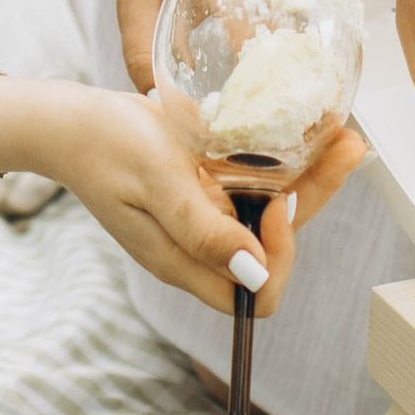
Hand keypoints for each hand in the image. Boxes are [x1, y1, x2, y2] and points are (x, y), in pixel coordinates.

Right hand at [25, 81, 361, 316]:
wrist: (68, 121)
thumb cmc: (106, 147)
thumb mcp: (157, 182)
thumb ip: (201, 229)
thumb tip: (255, 271)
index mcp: (185, 260)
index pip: (257, 293)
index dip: (279, 257)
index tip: (276, 204)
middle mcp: (201, 247)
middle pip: (272, 248)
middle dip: (313, 201)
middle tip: (345, 148)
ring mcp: (202, 220)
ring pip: (267, 215)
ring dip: (307, 179)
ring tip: (339, 135)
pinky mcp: (202, 192)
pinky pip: (250, 189)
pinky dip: (280, 164)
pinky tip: (301, 131)